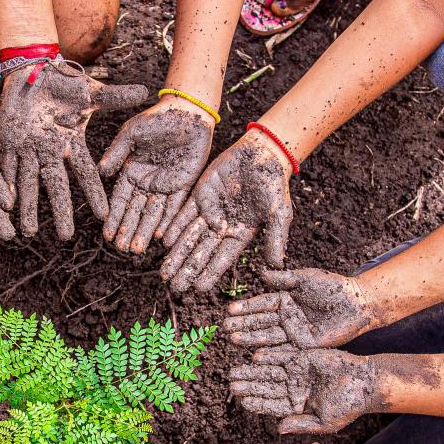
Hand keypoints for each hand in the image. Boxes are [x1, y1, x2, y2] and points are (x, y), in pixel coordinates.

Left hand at [0, 58, 147, 239]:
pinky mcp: (9, 142)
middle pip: (57, 185)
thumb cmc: (63, 82)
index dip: (93, 193)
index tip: (102, 215)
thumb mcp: (90, 91)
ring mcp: (29, 149)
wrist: (32, 70)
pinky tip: (6, 205)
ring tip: (27, 233)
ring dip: (29, 207)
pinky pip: (6, 167)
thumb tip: (145, 92)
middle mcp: (51, 151)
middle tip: (65, 237)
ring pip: (29, 183)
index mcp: (71, 142)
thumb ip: (115, 97)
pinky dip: (6, 184)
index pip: (85, 172)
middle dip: (61, 211)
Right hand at [98, 99, 213, 252]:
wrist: (188, 112)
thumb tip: (101, 172)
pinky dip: (169, 222)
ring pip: (154, 214)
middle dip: (128, 230)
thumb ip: (117, 152)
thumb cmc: (157, 118)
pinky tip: (161, 237)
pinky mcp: (184, 185)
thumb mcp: (132, 133)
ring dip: (145, 232)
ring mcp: (166, 185)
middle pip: (136, 211)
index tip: (107, 235)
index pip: (120, 199)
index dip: (114, 217)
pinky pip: (175, 207)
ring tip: (137, 249)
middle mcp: (147, 181)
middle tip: (122, 249)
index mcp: (131, 170)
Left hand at [160, 134, 293, 293]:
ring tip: (164, 272)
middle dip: (187, 269)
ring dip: (177, 254)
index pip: (222, 259)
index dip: (210, 273)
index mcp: (240, 235)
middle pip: (202, 252)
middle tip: (174, 287)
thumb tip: (276, 266)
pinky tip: (164, 241)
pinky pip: (184, 214)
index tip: (198, 289)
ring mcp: (209, 211)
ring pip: (190, 237)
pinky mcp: (200, 195)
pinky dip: (175, 227)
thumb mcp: (279, 212)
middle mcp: (222, 227)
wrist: (262, 154)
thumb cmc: (274, 184)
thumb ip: (275, 238)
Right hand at [224, 268, 371, 350]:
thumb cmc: (333, 287)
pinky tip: (255, 355)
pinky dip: (270, 353)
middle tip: (225, 327)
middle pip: (261, 322)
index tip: (230, 310)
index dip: (246, 307)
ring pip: (269, 336)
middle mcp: (287, 318)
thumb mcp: (306, 279)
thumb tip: (262, 273)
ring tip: (233, 339)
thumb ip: (284, 279)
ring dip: (251, 338)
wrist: (357, 303)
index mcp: (285, 300)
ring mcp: (294, 333)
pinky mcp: (304, 347)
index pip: (261, 304)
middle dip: (243, 324)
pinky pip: (284, 350)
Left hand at [228, 346, 380, 434]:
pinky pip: (283, 356)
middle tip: (231, 384)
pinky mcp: (303, 357)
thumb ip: (301, 424)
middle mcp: (293, 389)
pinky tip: (255, 356)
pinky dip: (270, 356)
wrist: (366, 382)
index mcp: (296, 407)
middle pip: (266, 387)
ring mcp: (297, 373)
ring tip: (235, 369)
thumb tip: (278, 429)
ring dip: (253, 371)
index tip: (242, 401)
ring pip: (270, 372)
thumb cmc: (348, 406)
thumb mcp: (325, 421)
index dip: (257, 403)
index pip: (271, 406)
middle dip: (249, 386)